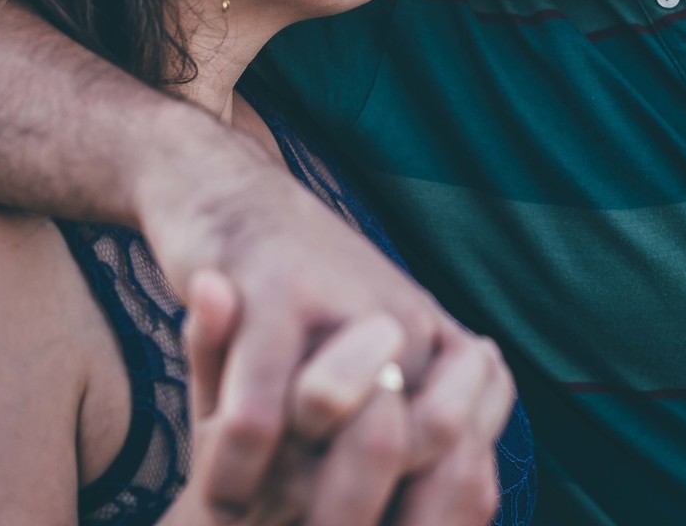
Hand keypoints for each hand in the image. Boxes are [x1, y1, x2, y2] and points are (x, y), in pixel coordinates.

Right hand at [171, 270, 513, 525]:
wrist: (229, 192)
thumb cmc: (294, 292)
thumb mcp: (356, 353)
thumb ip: (407, 413)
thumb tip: (458, 486)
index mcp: (437, 344)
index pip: (463, 451)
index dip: (416, 508)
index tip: (355, 520)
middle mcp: (411, 323)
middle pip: (415, 445)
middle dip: (349, 502)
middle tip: (297, 524)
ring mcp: (349, 304)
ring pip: (346, 428)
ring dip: (287, 490)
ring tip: (248, 518)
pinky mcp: (276, 292)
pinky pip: (264, 415)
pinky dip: (238, 470)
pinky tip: (221, 496)